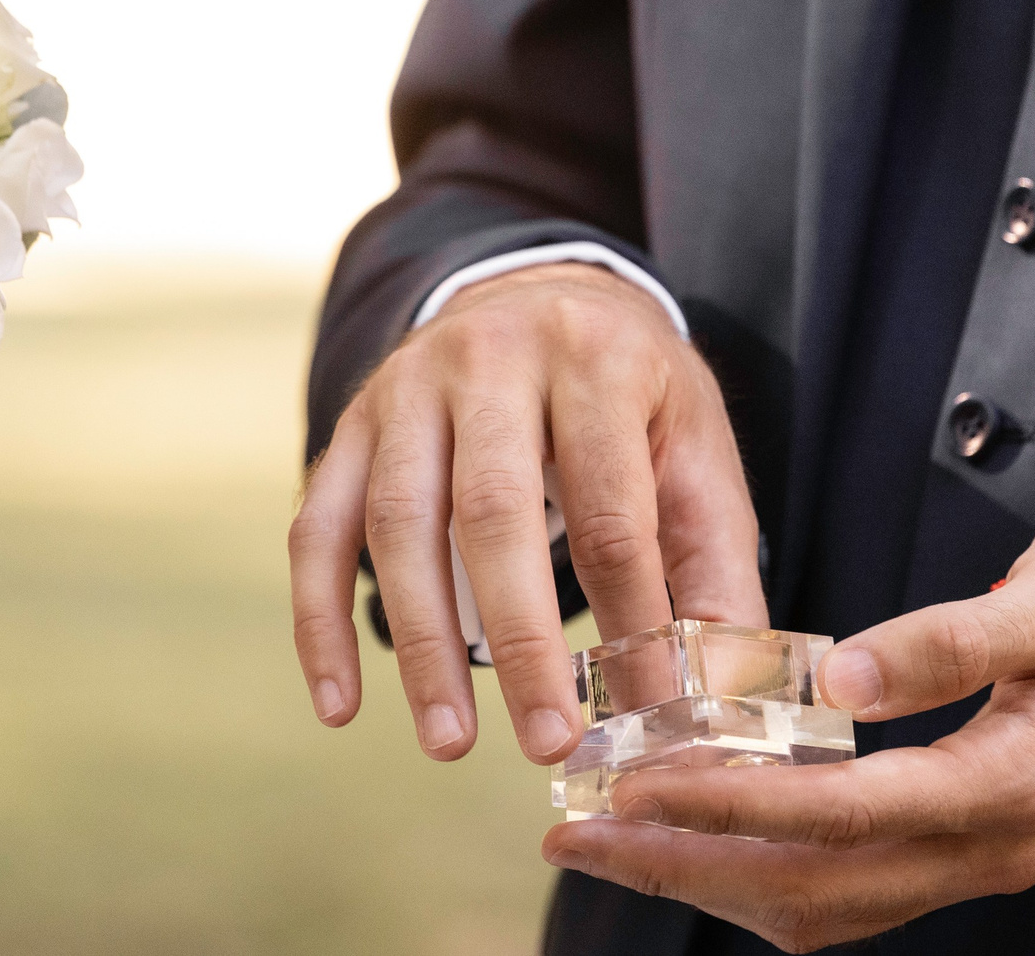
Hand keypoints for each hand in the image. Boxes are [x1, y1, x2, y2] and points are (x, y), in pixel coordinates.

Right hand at [290, 261, 764, 765]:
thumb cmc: (631, 395)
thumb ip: (713, 567)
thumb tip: (714, 697)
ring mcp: (408, 387)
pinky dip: (320, 621)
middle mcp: (493, 358)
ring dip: (422, 644)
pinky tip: (341, 703)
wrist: (540, 294)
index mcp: (596, 359)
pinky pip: (320, 528)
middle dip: (519, 638)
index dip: (629, 615)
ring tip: (450, 741)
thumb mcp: (696, 451)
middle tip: (545, 740)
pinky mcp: (353, 425)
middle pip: (493, 509)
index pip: (610, 506)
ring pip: (399, 521)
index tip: (642, 711)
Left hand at [543, 488, 1034, 951]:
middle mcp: (999, 842)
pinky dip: (771, 866)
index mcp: (1017, 783)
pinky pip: (858, 880)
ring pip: (831, 901)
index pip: (847, 817)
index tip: (637, 792)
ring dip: (718, 880)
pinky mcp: (978, 829)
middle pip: (818, 888)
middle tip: (581, 839)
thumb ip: (956, 639)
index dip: (733, 811)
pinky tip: (710, 832)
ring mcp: (990, 848)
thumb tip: (847, 676)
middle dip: (689, 872)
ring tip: (617, 843)